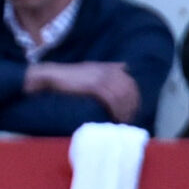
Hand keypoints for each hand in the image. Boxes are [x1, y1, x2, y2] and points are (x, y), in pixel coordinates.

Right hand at [25, 60, 139, 122]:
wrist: (54, 76)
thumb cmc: (71, 76)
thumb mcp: (93, 68)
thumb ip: (108, 68)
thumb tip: (124, 67)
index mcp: (111, 68)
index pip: (130, 83)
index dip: (134, 98)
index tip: (132, 110)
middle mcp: (109, 71)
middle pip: (129, 90)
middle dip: (131, 106)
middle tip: (129, 119)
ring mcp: (102, 77)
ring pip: (122, 95)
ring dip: (124, 110)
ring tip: (122, 122)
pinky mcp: (94, 85)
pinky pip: (111, 99)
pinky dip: (115, 110)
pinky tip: (114, 118)